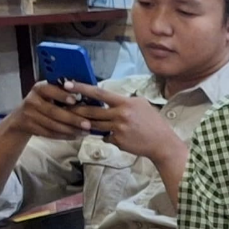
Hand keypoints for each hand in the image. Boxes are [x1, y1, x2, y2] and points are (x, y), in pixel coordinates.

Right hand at [3, 78, 94, 140]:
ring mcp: (29, 114)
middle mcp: (32, 100)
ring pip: (52, 124)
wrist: (21, 117)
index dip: (61, 95)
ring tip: (85, 132)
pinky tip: (75, 136)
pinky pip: (49, 133)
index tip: (74, 101)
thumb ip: (63, 93)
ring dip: (70, 130)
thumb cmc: (43, 103)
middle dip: (72, 119)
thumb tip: (87, 95)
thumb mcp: (49, 93)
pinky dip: (63, 136)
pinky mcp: (29, 126)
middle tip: (88, 124)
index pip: (49, 90)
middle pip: (53, 111)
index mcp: (39, 88)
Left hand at [69, 84, 184, 170]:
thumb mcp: (142, 105)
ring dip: (88, 124)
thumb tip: (109, 97)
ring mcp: (118, 129)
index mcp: (126, 103)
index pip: (99, 93)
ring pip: (95, 125)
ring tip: (83, 122)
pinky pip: (105, 137)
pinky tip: (115, 136)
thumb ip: (124, 101)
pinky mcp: (118, 141)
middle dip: (77, 109)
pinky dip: (106, 136)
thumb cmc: (153, 123)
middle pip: (92, 111)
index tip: (68, 84)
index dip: (81, 88)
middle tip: (66, 107)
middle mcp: (120, 115)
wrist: (162, 143)